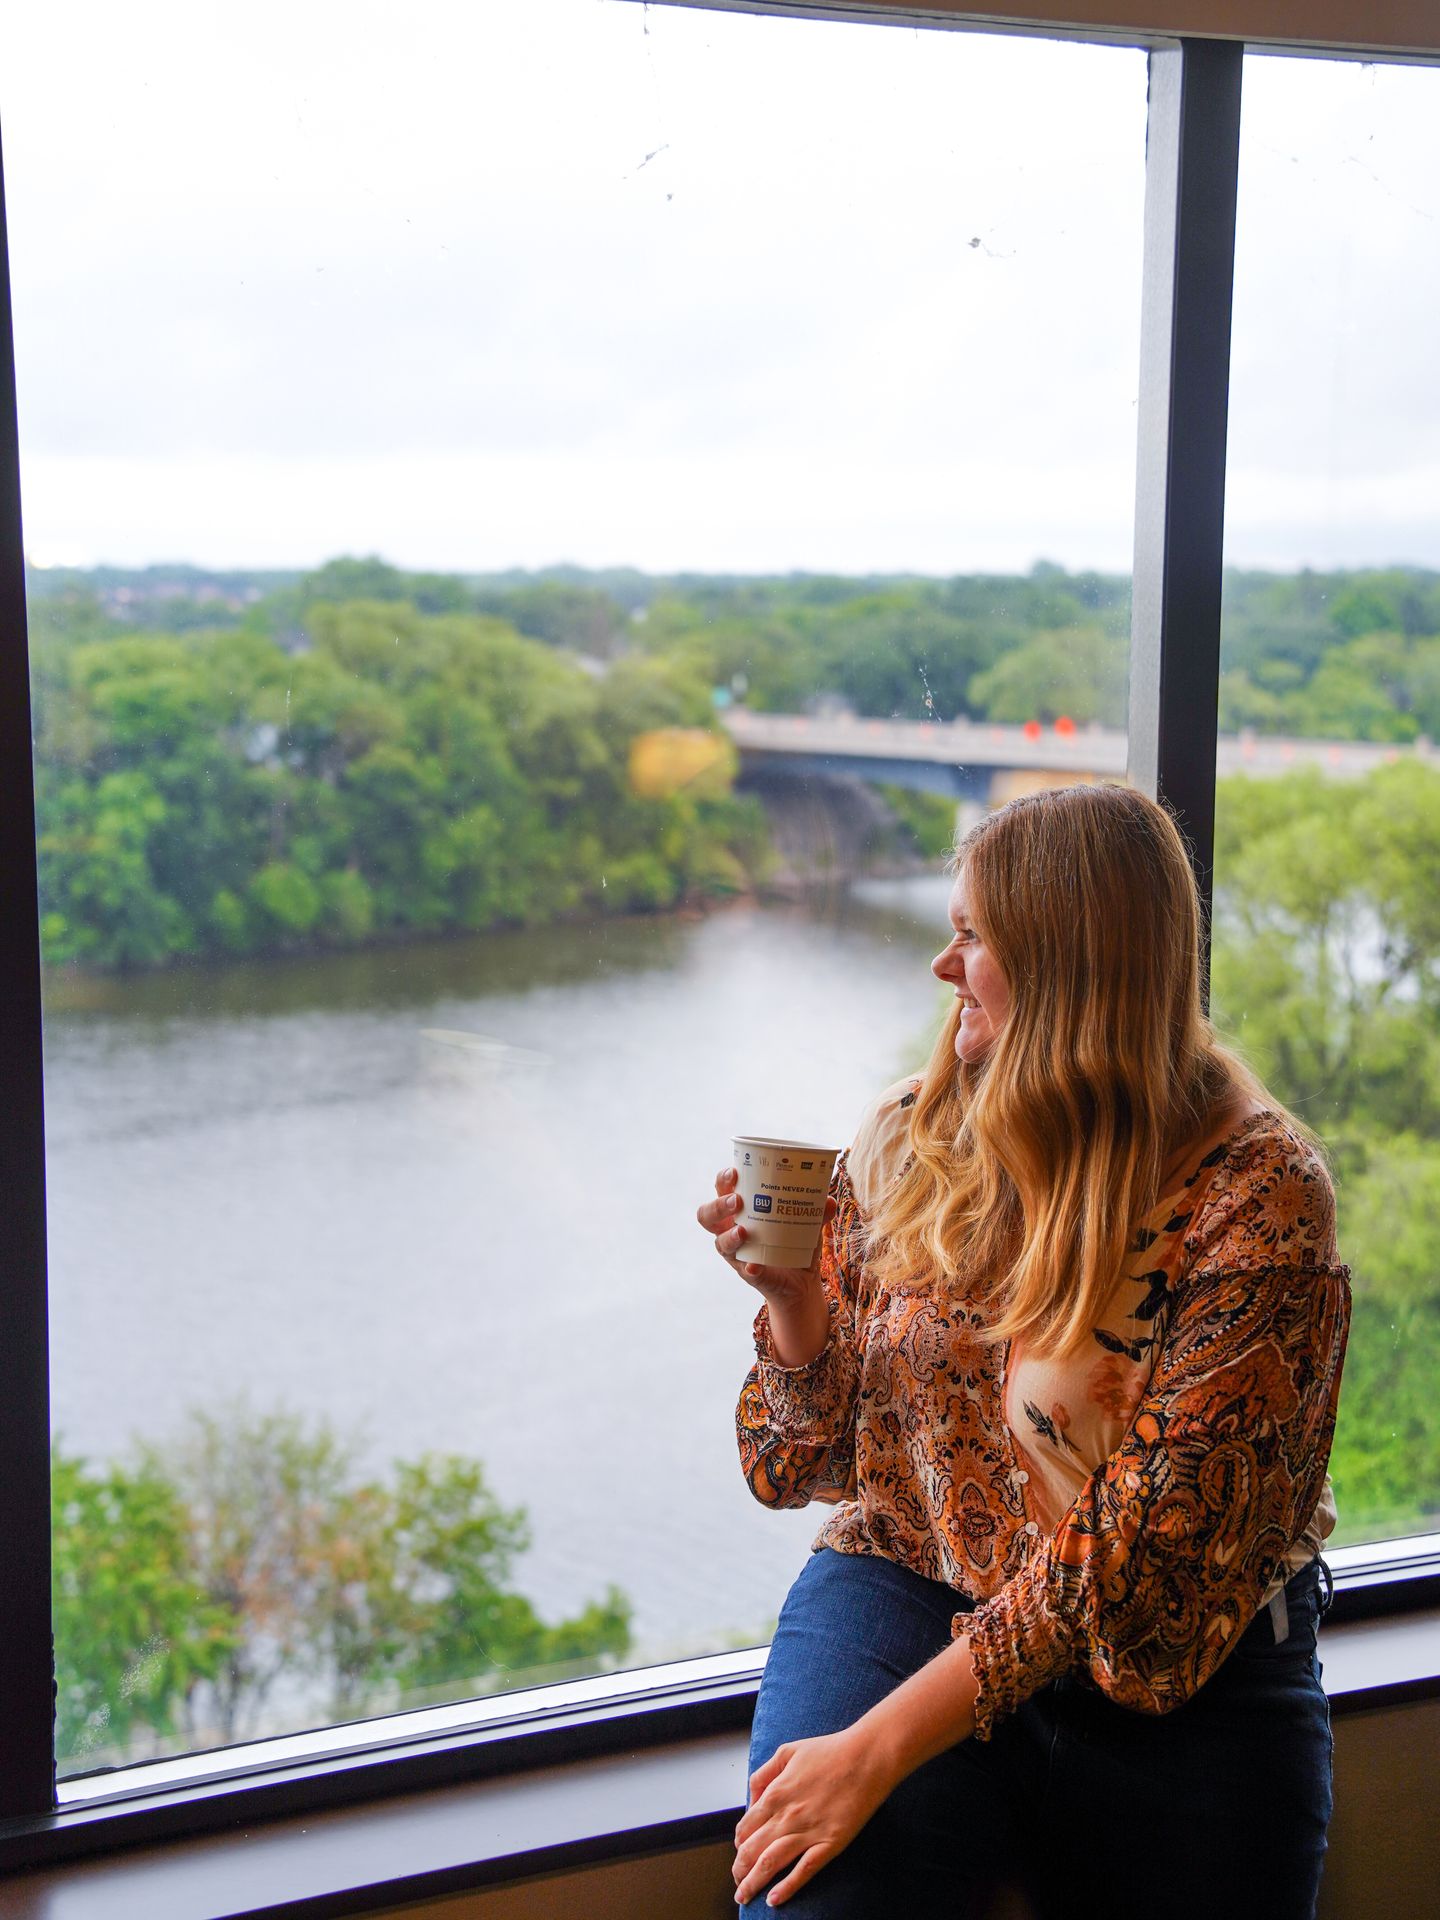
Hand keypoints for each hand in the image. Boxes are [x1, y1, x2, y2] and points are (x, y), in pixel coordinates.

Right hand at [696, 1166, 834, 1310]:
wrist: (802, 1283)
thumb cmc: (795, 1243)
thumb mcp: (807, 1223)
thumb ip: (817, 1211)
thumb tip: (827, 1200)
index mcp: (742, 1211)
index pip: (722, 1190)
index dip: (723, 1180)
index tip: (735, 1171)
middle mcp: (731, 1230)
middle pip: (708, 1215)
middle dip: (718, 1205)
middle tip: (737, 1200)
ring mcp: (738, 1254)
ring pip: (719, 1243)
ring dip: (728, 1236)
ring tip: (743, 1231)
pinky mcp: (750, 1275)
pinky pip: (745, 1271)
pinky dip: (750, 1267)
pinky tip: (755, 1265)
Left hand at [732, 1726, 895, 1907]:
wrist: (867, 1757)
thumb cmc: (830, 1751)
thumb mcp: (787, 1751)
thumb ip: (764, 1774)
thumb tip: (752, 1798)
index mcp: (775, 1793)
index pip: (745, 1828)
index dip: (739, 1844)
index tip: (740, 1852)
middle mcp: (787, 1816)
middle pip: (752, 1850)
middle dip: (740, 1870)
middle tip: (737, 1882)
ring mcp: (808, 1832)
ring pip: (771, 1863)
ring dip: (753, 1883)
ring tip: (745, 1896)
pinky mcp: (830, 1843)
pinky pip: (803, 1871)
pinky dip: (786, 1887)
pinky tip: (775, 1899)